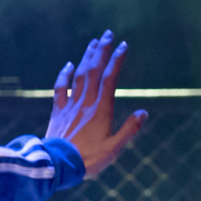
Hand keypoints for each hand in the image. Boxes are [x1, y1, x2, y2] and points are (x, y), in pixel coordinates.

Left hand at [44, 32, 143, 179]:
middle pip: (93, 71)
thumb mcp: (114, 149)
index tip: (123, 45)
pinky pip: (60, 89)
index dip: (116, 60)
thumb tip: (144, 112)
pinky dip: (64, 75)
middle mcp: (85, 103)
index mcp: (101, 110)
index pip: (110, 79)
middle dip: (101, 51)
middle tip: (107, 34)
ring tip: (93, 43)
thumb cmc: (88, 160)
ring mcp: (70, 106)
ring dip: (86, 57)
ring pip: (78, 76)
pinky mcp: (57, 112)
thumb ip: (129, 130)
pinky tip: (68, 65)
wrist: (57, 166)